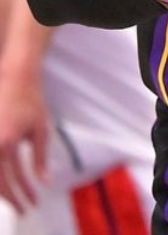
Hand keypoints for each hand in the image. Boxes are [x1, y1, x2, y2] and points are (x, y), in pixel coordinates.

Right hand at [0, 71, 48, 211]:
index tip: (32, 204)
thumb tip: (43, 181)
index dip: (22, 194)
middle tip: (23, 208)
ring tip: (14, 198)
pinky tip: (5, 180)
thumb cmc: (31, 102)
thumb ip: (40, 158)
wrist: (15, 78)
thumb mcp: (40, 130)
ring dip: (1, 189)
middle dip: (11, 198)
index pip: (12, 179)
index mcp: (6, 144)